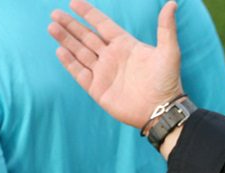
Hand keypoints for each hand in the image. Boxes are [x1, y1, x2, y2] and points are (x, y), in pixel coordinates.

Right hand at [49, 0, 184, 127]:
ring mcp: (104, 73)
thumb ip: (166, 27)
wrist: (161, 110)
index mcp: (125, 45)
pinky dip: (70, 62)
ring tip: (52, 27)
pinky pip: (80, 73)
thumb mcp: (170, 51)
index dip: (89, 14)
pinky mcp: (98, 89)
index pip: (103, 24)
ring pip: (80, 52)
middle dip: (71, 25)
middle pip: (87, 37)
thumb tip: (172, 3)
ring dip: (66, 40)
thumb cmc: (168, 82)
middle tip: (55, 13)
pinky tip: (60, 50)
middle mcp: (112, 57)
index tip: (74, 2)